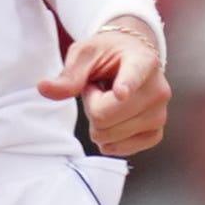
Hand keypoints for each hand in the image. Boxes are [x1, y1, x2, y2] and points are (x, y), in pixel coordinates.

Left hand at [42, 16, 169, 155]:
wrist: (132, 57)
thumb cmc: (107, 54)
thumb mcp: (85, 54)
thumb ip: (68, 75)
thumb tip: (44, 88)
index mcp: (142, 61)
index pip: (133, 76)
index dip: (125, 86)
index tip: (120, 91)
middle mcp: (158, 89)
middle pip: (105, 116)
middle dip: (92, 107)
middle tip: (99, 90)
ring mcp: (160, 114)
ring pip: (111, 135)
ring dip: (100, 122)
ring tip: (109, 101)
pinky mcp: (156, 132)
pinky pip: (125, 149)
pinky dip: (111, 140)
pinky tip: (114, 122)